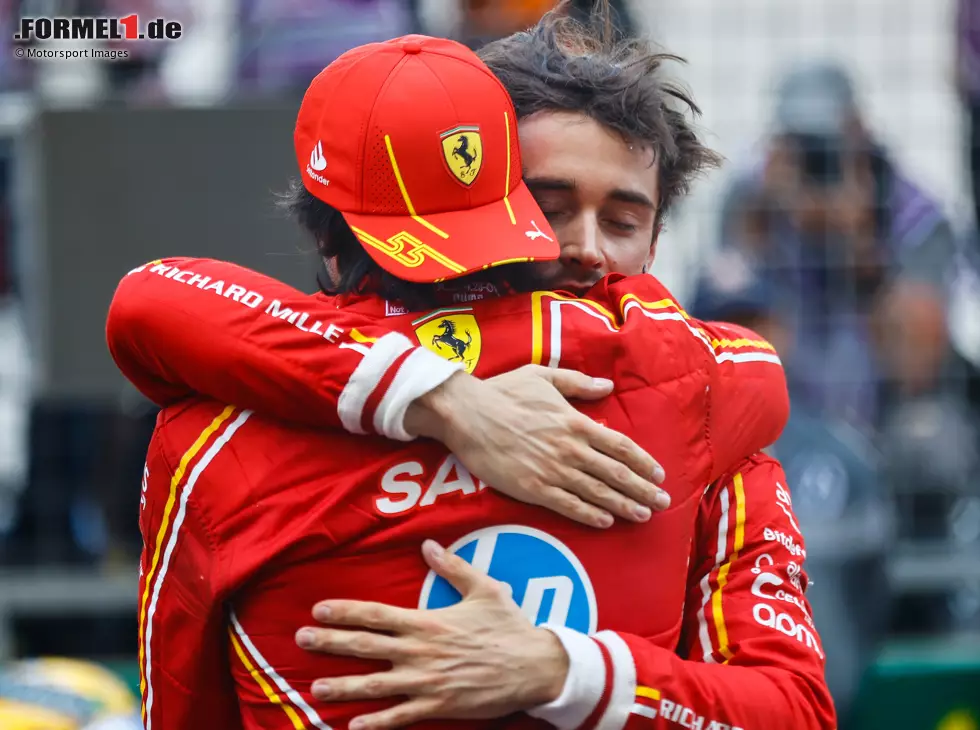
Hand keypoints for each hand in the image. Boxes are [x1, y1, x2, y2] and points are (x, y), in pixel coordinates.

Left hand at [295, 540, 568, 729]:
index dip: (345, 611)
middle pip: (366, 646)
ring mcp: (427, 681)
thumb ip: (453, 567)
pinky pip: (400, 717)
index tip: (319, 610)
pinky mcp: (439, 706)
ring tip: (314, 687)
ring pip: (375, 685)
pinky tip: (352, 726)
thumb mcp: (485, 589)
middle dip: (330, 644)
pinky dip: (375, 723)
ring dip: (342, 686)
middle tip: (300, 640)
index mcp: (428, 621)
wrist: (535, 667)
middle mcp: (421, 651)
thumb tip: (428, 545)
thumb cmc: (510, 626)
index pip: (377, 614)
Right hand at [405, 366, 668, 527]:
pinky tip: (606, 522)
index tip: (659, 474)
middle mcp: (570, 449)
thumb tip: (607, 386)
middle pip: (616, 474)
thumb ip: (578, 383)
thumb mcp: (543, 377)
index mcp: (575, 422)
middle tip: (662, 503)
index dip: (643, 462)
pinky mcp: (533, 488)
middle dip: (642, 490)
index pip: (620, 446)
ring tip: (643, 515)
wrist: (467, 414)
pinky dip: (590, 515)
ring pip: (597, 493)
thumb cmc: (503, 392)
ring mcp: (552, 471)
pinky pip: (568, 505)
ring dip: (624, 505)